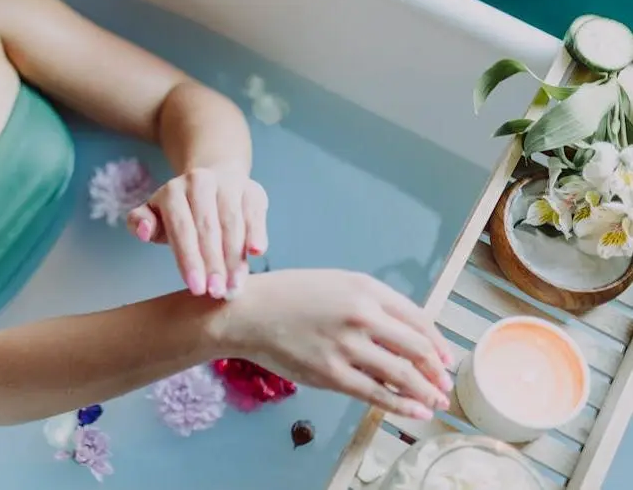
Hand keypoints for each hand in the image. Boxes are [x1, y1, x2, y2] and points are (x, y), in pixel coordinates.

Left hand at [127, 166, 267, 298]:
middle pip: (208, 228)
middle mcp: (200, 182)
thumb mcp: (156, 215)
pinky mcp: (252, 190)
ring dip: (235, 258)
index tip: (196, 288)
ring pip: (233, 223)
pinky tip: (257, 253)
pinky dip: (256, 232)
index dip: (189, 259)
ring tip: (233, 286)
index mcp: (173, 191)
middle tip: (216, 292)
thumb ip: (140, 222)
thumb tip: (143, 231)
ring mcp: (228, 184)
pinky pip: (255, 214)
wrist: (213, 183)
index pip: (181, 229)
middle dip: (213, 264)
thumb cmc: (181, 212)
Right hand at [218, 269, 454, 419]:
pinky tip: (415, 411)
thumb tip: (403, 334)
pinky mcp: (331, 373)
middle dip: (437, 371)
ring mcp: (347, 346)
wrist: (249, 312)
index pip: (418, 319)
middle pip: (417, 348)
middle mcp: (361, 315)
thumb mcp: (335, 284)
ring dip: (426, 392)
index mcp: (366, 289)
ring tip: (435, 402)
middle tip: (444, 383)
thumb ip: (370, 303)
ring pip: (402, 374)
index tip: (446, 358)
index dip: (438, 343)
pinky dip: (401, 405)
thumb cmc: (288, 296)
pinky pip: (376, 393)